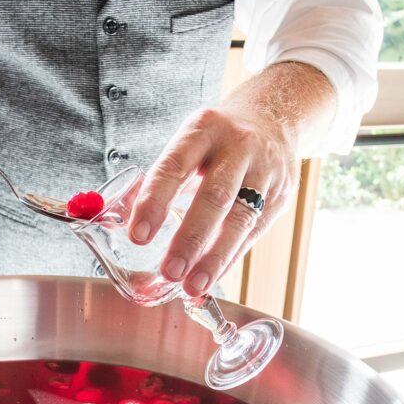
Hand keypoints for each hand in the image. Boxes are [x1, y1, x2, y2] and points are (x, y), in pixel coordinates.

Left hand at [128, 62, 334, 296]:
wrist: (274, 117)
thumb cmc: (217, 140)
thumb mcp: (187, 143)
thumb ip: (160, 180)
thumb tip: (123, 220)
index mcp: (203, 130)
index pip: (174, 167)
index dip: (155, 203)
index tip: (138, 237)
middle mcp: (238, 147)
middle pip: (214, 197)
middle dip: (190, 239)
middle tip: (169, 271)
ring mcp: (265, 171)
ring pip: (241, 219)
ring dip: (215, 257)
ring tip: (193, 286)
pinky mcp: (281, 194)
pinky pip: (254, 232)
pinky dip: (231, 257)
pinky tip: (213, 276)